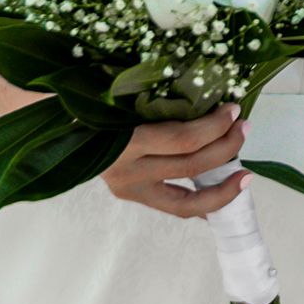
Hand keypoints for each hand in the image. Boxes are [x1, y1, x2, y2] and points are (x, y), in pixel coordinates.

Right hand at [100, 104, 249, 218]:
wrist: (59, 129)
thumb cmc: (92, 105)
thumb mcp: (120, 97)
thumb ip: (157, 103)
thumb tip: (207, 99)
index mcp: (123, 139)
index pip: (182, 140)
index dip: (214, 127)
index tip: (232, 110)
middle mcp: (126, 169)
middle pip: (191, 166)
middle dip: (226, 147)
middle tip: (244, 128)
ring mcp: (128, 188)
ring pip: (186, 202)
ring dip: (222, 185)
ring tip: (244, 173)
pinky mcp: (131, 196)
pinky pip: (175, 206)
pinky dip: (203, 203)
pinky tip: (222, 196)